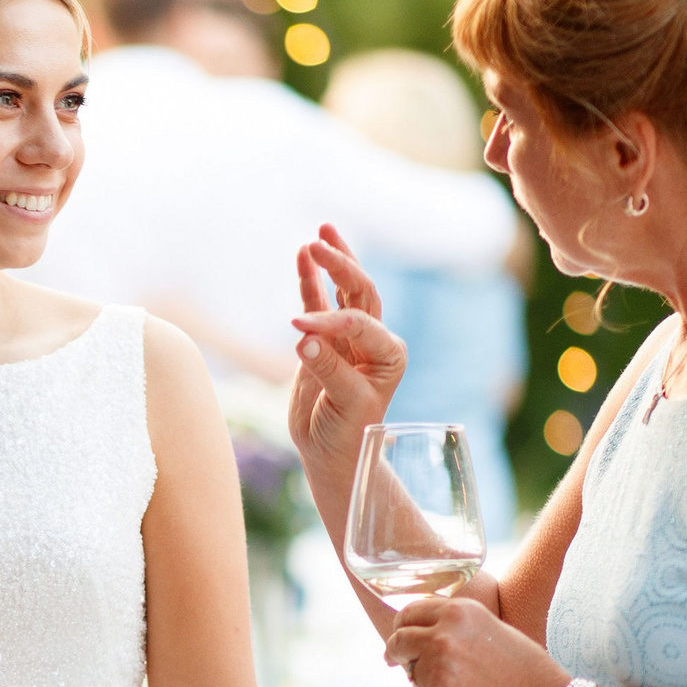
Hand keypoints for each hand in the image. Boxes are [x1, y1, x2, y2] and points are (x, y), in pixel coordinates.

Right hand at [286, 224, 407, 486]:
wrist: (335, 452)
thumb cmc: (348, 433)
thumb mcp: (345, 405)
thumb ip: (328, 370)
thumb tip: (304, 339)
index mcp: (388, 353)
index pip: (359, 322)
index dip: (329, 320)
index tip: (297, 326)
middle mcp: (374, 339)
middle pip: (360, 292)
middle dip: (341, 265)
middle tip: (318, 243)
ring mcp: (349, 338)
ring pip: (343, 291)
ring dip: (332, 262)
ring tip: (319, 233)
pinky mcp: (324, 340)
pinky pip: (319, 303)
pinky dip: (311, 281)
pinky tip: (303, 258)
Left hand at [382, 597, 568, 686]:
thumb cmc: (525, 668)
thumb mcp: (491, 628)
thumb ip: (455, 625)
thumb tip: (420, 634)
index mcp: (458, 614)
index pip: (409, 613)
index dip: (402, 626)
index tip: (400, 636)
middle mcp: (442, 638)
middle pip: (398, 642)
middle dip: (397, 652)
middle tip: (399, 661)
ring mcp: (436, 672)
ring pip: (411, 674)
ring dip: (426, 681)